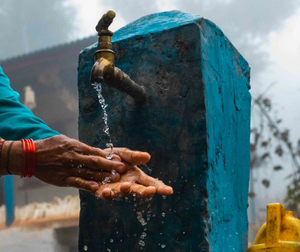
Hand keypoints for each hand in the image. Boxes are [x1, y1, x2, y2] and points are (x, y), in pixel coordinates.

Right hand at [1, 135, 125, 193]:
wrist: (30, 156)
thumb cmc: (49, 146)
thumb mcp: (65, 140)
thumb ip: (79, 146)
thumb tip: (94, 150)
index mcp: (75, 146)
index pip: (94, 151)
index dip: (108, 156)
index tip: (119, 158)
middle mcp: (73, 157)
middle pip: (94, 162)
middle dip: (109, 165)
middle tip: (122, 168)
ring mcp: (68, 169)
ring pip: (88, 172)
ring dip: (102, 176)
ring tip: (115, 178)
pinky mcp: (62, 179)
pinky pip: (76, 182)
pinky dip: (86, 185)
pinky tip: (96, 188)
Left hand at [96, 148, 172, 199]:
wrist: (93, 161)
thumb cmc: (112, 158)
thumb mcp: (124, 154)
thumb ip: (134, 156)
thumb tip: (147, 157)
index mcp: (136, 176)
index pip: (151, 183)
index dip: (160, 187)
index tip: (169, 190)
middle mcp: (129, 185)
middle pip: (140, 191)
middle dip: (146, 192)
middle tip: (151, 191)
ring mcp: (116, 190)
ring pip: (123, 194)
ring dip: (126, 190)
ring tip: (126, 185)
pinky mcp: (102, 192)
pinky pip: (106, 196)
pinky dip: (107, 195)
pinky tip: (107, 191)